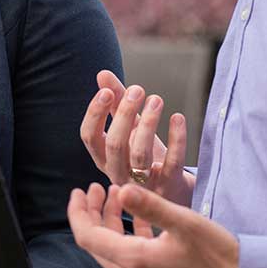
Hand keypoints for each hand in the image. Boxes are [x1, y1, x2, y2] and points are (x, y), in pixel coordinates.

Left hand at [67, 182, 237, 267]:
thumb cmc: (217, 254)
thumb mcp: (184, 223)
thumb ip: (151, 206)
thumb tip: (120, 189)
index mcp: (134, 261)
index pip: (88, 237)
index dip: (78, 212)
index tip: (79, 190)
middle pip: (95, 243)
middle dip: (90, 214)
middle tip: (95, 187)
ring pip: (111, 248)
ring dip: (108, 221)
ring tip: (113, 194)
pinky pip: (128, 254)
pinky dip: (125, 231)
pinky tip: (137, 214)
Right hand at [78, 70, 194, 206]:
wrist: (173, 193)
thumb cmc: (146, 158)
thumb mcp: (130, 130)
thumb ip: (116, 103)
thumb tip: (102, 74)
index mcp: (105, 159)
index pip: (89, 137)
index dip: (95, 114)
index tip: (107, 91)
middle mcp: (119, 173)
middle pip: (115, 144)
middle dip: (124, 114)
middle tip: (138, 89)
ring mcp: (144, 183)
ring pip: (141, 155)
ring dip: (148, 123)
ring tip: (157, 99)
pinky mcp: (169, 185)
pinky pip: (172, 162)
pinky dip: (177, 138)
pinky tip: (177, 118)